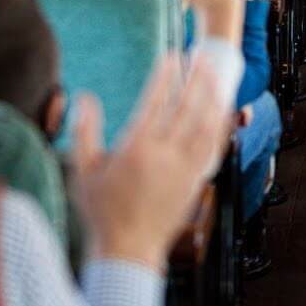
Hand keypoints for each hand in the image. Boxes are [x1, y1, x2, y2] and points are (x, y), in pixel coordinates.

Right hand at [70, 54, 230, 269]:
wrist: (128, 251)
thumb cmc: (101, 211)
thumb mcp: (84, 170)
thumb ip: (86, 130)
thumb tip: (85, 96)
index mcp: (136, 149)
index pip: (155, 102)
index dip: (166, 76)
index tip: (172, 56)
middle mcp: (164, 155)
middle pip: (186, 106)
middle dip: (195, 77)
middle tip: (200, 54)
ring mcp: (183, 169)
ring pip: (205, 124)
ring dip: (212, 96)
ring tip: (214, 74)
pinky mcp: (195, 181)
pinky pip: (212, 147)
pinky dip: (219, 125)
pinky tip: (221, 110)